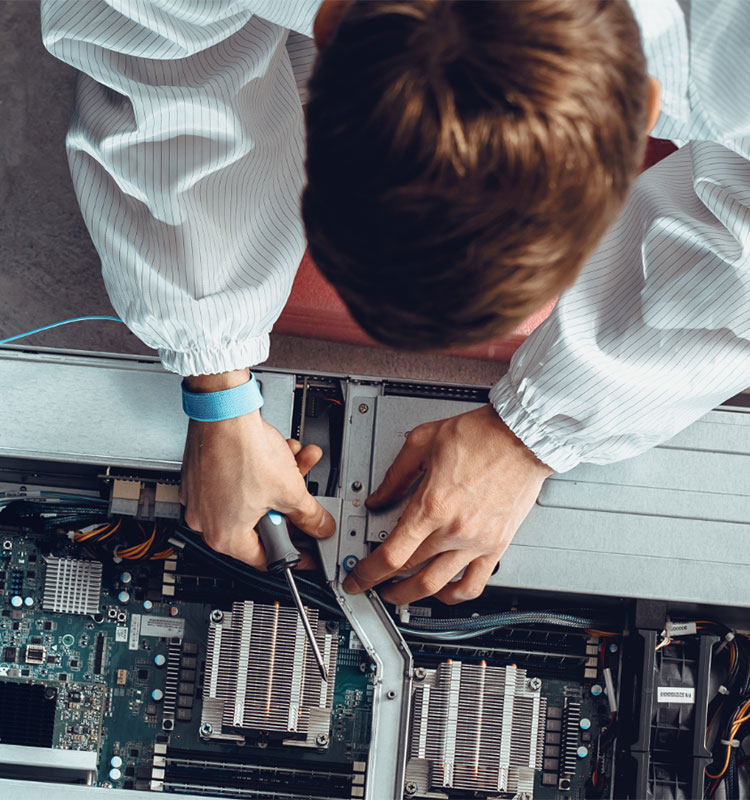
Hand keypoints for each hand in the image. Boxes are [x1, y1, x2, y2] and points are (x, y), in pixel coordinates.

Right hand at [180, 369, 334, 568]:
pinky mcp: (201, 476)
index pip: (265, 558)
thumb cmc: (243, 449)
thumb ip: (310, 516)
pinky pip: (236, 481)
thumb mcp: (290, 491)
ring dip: (279, 480)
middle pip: (261, 522)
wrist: (223, 411)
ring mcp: (201, 498)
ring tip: (295, 461)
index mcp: (225, 537)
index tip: (304, 550)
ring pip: (252, 496)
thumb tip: (320, 527)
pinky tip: (276, 452)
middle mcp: (206, 521)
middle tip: (301, 495)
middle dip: (288, 503)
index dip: (293, 552)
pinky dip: (258, 470)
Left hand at [342, 404, 551, 603]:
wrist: (523, 436)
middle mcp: (454, 529)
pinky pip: (474, 584)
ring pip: (437, 586)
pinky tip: (442, 592)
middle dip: (383, 582)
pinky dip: (454, 596)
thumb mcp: (423, 442)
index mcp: (432, 505)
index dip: (367, 573)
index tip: (357, 578)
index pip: (391, 555)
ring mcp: (477, 541)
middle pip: (409, 571)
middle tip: (373, 581)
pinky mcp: (497, 545)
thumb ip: (395, 476)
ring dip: (412, 595)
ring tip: (399, 593)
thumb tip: (378, 498)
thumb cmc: (481, 435)